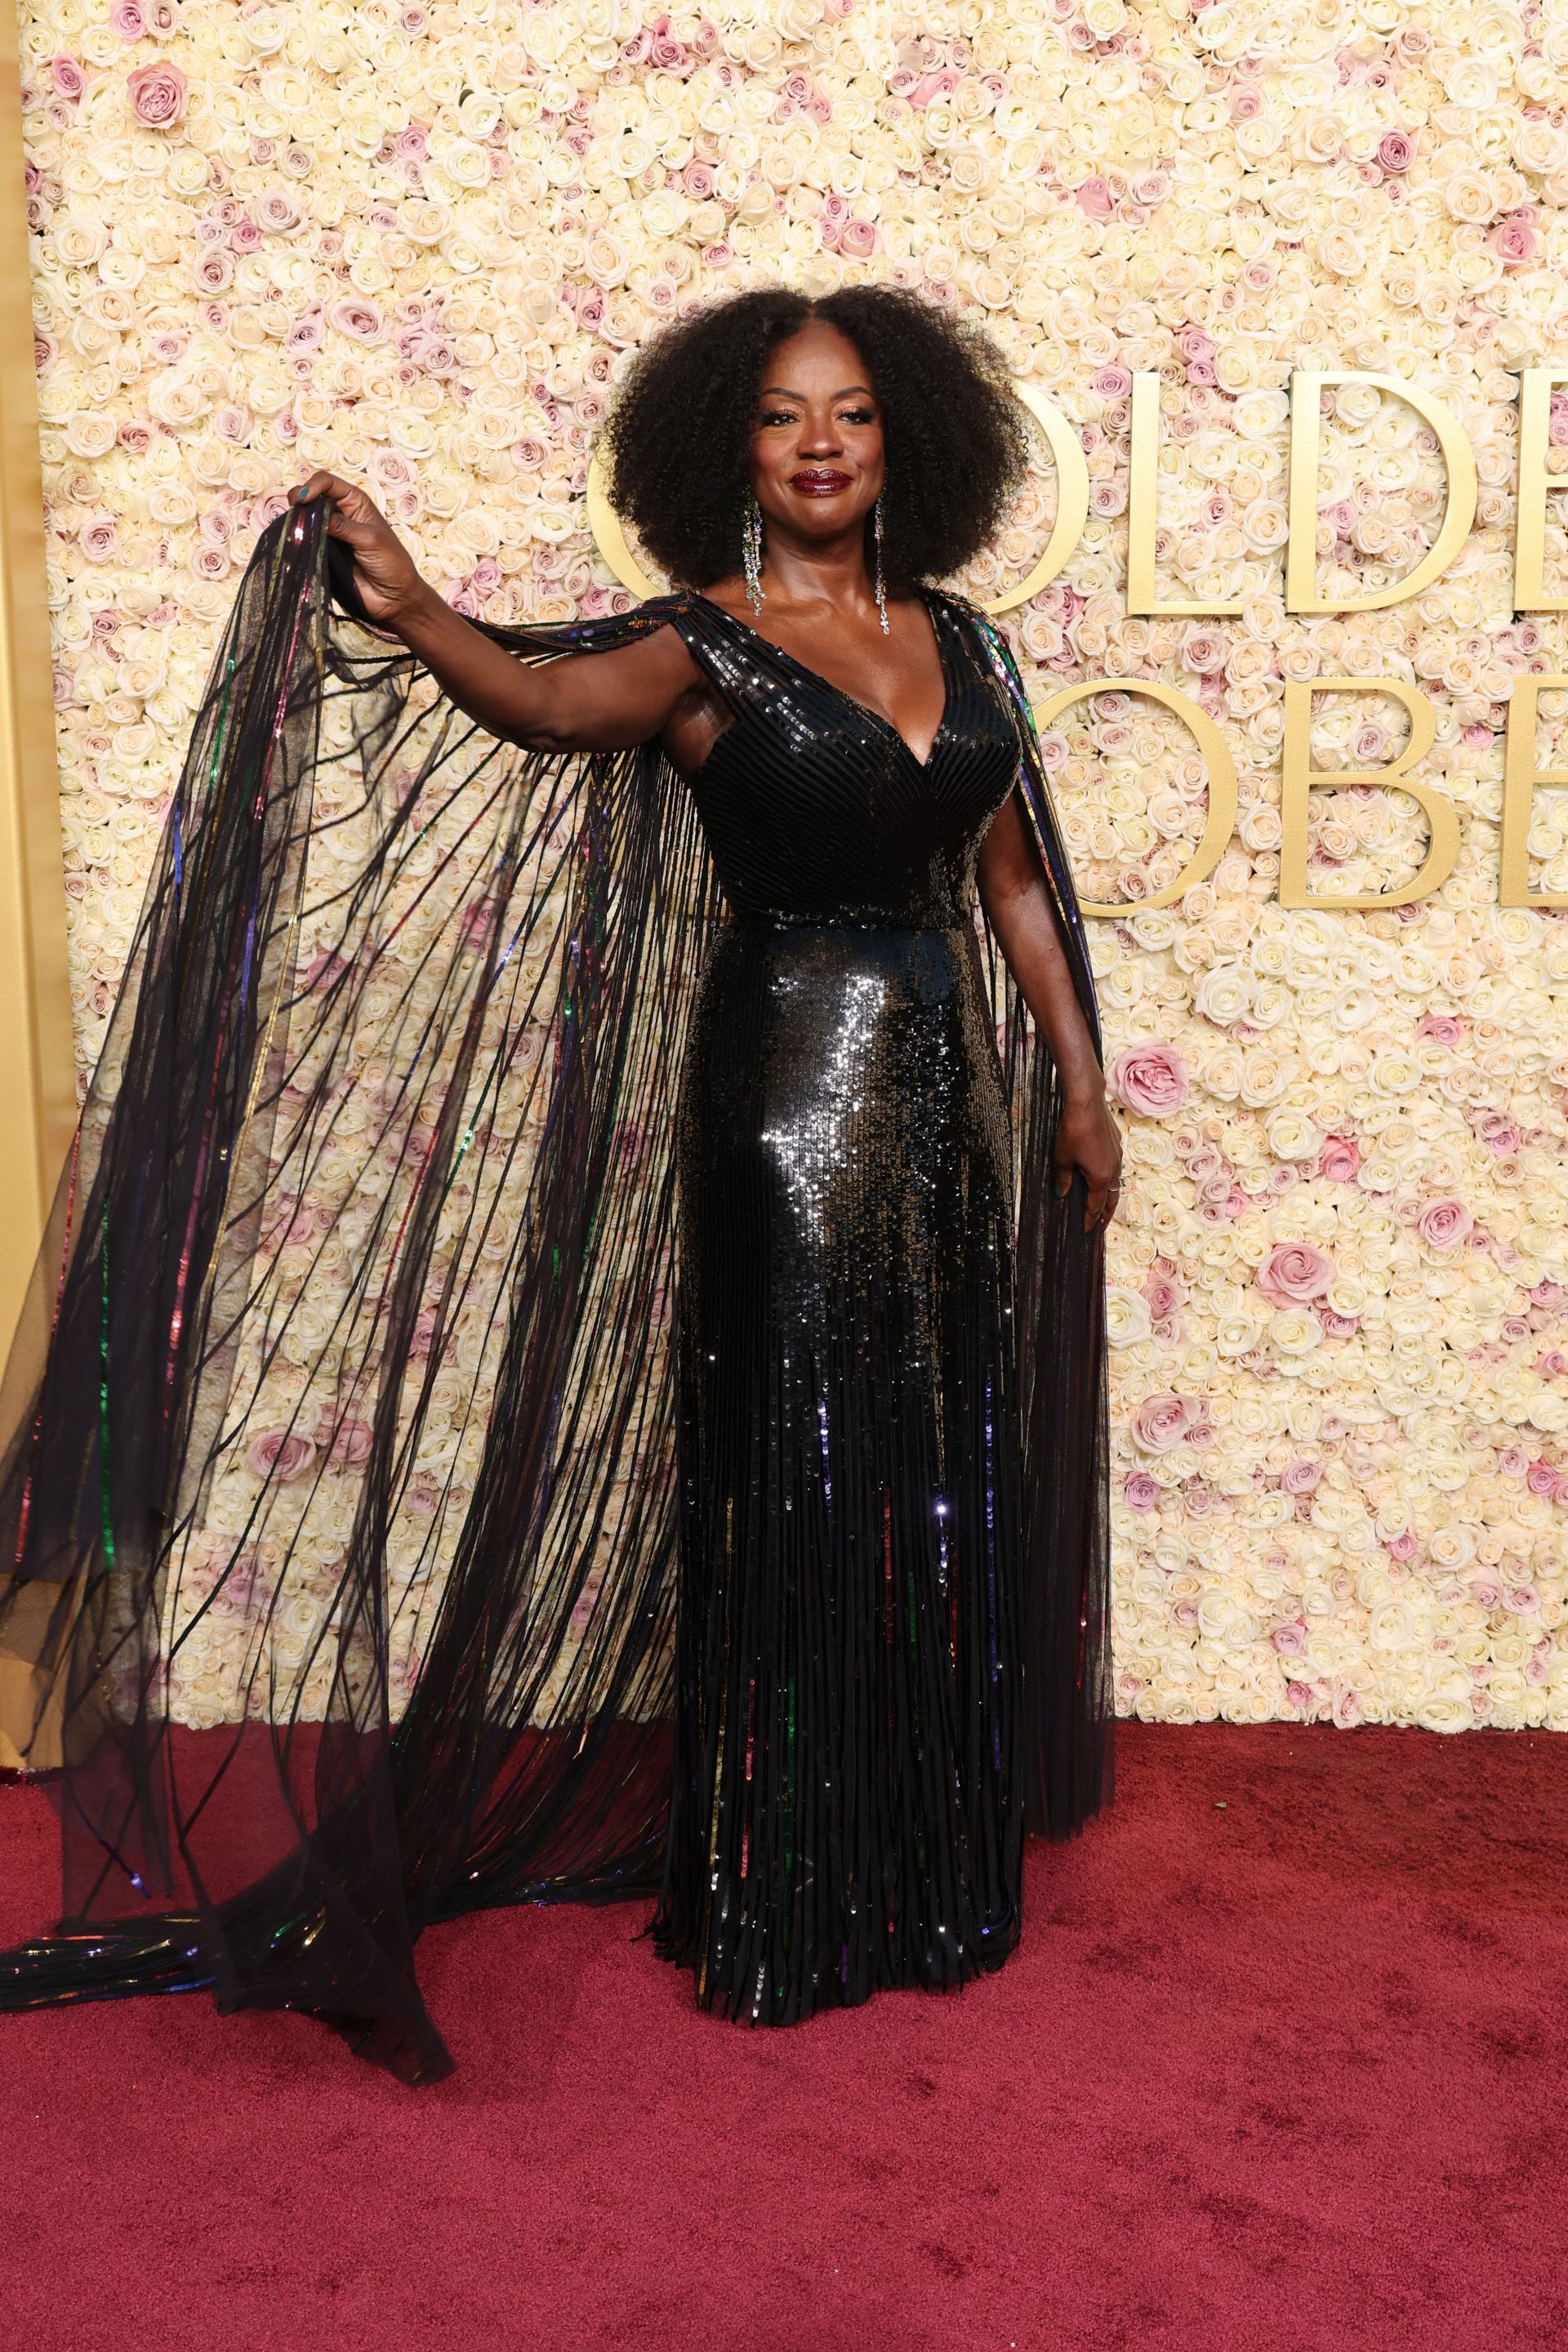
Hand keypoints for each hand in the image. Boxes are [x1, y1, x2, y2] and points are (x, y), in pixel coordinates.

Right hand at [288, 471, 427, 629]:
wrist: (394, 598)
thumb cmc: (392, 564)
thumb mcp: (370, 539)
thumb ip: (342, 526)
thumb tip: (312, 515)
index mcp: (354, 501)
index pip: (326, 482)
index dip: (311, 486)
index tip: (302, 500)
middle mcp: (339, 513)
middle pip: (310, 498)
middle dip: (299, 502)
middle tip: (295, 517)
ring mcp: (329, 534)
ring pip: (305, 520)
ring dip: (297, 523)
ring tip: (295, 532)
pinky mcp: (323, 554)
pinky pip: (306, 543)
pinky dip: (299, 542)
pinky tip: (296, 544)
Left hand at [1052, 1086, 1122, 1232]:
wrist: (1088, 1103)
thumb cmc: (1073, 1131)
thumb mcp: (1063, 1158)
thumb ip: (1063, 1179)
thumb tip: (1062, 1194)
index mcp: (1100, 1177)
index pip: (1096, 1205)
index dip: (1091, 1219)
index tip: (1087, 1231)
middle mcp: (1113, 1170)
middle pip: (1112, 1199)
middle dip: (1106, 1214)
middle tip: (1101, 1225)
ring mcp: (1117, 1156)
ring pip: (1116, 1183)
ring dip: (1110, 1197)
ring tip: (1105, 1205)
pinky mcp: (1117, 1144)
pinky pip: (1115, 1168)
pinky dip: (1111, 1179)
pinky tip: (1104, 1176)